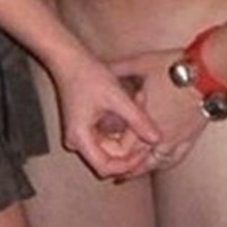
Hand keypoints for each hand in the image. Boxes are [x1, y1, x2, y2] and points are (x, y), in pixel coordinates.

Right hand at [48, 51, 159, 179]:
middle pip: (109, 158)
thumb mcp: (116, 97)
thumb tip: (156, 139)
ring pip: (109, 148)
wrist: (69, 58)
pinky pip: (106, 137)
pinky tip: (132, 114)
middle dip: (130, 146)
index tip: (145, 151)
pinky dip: (121, 129)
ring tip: (141, 118)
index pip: (106, 167)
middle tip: (147, 130)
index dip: (128, 164)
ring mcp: (80, 134)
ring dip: (127, 136)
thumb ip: (137, 119)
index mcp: (80, 138)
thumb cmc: (87, 75)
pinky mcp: (85, 126)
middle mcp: (77, 141)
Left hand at [108, 49, 208, 175]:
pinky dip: (165, 164)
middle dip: (124, 165)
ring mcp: (176, 139)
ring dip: (141, 169)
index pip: (124, 146)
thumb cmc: (175, 67)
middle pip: (138, 159)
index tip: (102, 151)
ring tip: (130, 174)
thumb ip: (120, 67)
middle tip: (112, 169)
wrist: (207, 72)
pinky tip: (159, 165)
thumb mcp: (141, 63)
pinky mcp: (190, 138)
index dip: (111, 151)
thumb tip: (103, 66)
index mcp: (145, 119)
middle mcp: (160, 135)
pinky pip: (176, 158)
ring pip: (156, 163)